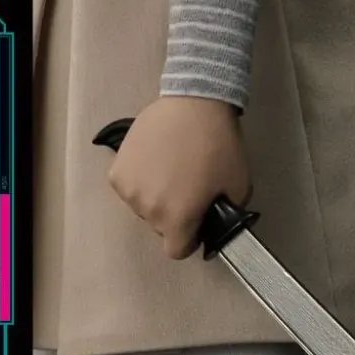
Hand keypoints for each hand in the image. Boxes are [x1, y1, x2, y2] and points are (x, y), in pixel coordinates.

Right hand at [106, 96, 250, 258]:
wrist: (194, 103)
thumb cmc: (219, 146)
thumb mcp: (238, 189)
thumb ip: (225, 217)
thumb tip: (214, 226)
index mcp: (178, 219)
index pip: (177, 251)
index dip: (189, 239)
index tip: (196, 222)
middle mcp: (148, 210)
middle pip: (159, 227)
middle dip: (173, 215)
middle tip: (187, 188)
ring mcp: (129, 190)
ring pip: (143, 208)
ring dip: (154, 197)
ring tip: (170, 170)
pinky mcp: (117, 171)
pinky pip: (129, 188)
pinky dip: (139, 181)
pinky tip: (153, 161)